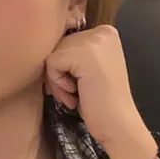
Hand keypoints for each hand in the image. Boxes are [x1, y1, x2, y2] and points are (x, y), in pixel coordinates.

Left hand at [45, 25, 158, 158]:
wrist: (118, 127)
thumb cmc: (99, 100)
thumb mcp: (86, 66)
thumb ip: (72, 50)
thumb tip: (41, 41)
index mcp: (105, 32)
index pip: (65, 39)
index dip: (65, 64)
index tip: (78, 83)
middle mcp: (101, 32)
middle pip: (57, 45)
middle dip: (60, 72)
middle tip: (75, 92)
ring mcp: (94, 41)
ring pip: (52, 54)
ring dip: (57, 79)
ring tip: (75, 94)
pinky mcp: (84, 55)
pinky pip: (51, 63)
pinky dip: (57, 83)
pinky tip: (75, 94)